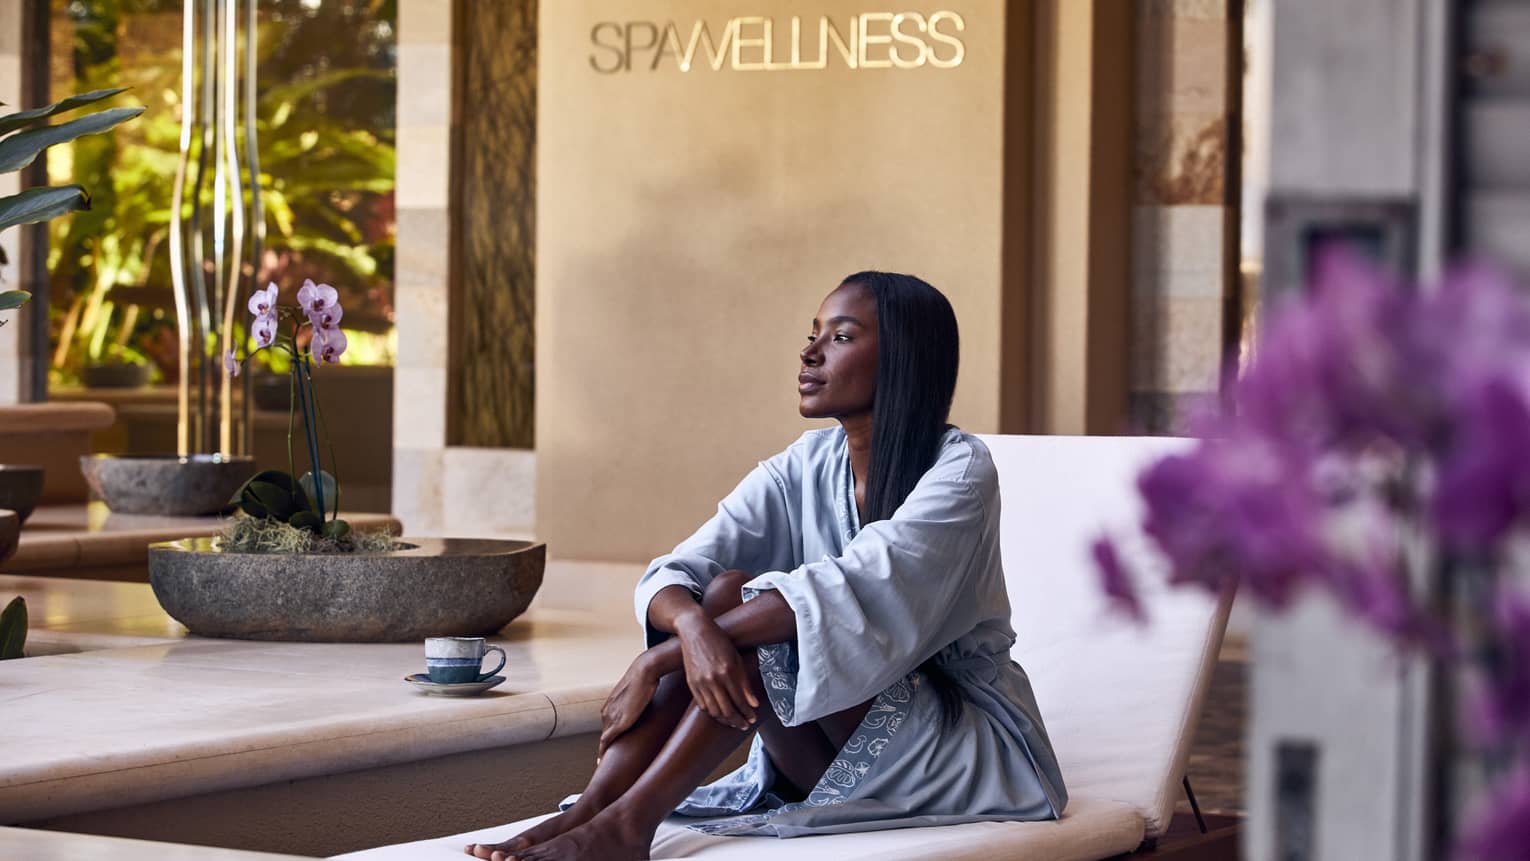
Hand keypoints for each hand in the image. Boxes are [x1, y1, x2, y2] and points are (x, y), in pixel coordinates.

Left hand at [598, 654, 658, 760]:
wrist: (644, 670)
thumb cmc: (645, 676)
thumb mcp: (638, 690)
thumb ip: (637, 699)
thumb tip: (646, 699)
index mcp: (610, 704)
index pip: (607, 724)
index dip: (608, 735)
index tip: (608, 745)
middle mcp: (606, 711)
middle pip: (604, 732)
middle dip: (605, 745)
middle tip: (605, 758)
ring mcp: (611, 717)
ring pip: (604, 738)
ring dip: (604, 750)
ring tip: (605, 762)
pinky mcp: (618, 723)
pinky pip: (606, 741)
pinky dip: (603, 751)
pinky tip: (602, 760)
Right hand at [676, 614, 758, 730]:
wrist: (695, 631)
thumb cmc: (719, 641)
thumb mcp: (736, 659)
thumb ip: (745, 683)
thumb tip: (754, 704)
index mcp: (727, 672)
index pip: (740, 701)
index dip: (747, 712)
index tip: (753, 718)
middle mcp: (713, 679)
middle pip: (727, 710)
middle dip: (737, 721)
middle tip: (744, 725)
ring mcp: (700, 682)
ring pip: (713, 711)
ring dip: (725, 720)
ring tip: (733, 722)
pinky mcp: (691, 683)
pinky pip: (702, 705)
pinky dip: (712, 712)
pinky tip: (719, 714)